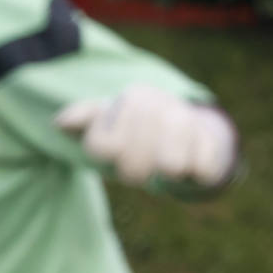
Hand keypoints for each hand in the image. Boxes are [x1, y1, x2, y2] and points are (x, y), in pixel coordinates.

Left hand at [54, 85, 238, 186]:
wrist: (191, 123)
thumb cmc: (137, 127)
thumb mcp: (107, 119)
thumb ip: (83, 118)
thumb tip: (59, 122)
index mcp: (129, 99)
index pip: (103, 146)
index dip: (107, 156)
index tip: (114, 151)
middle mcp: (159, 105)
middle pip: (134, 165)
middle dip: (134, 172)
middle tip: (140, 168)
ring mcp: (189, 122)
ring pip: (170, 166)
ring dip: (164, 173)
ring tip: (165, 166)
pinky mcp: (214, 143)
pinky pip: (202, 170)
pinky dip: (195, 174)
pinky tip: (192, 164)